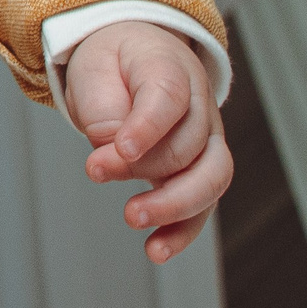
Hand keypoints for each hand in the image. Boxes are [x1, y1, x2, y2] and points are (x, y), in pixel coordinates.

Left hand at [65, 20, 232, 262]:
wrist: (134, 57)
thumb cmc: (114, 63)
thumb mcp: (94, 69)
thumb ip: (103, 107)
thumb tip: (111, 149)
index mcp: (171, 69)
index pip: (168, 98)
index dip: (147, 125)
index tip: (120, 147)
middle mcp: (199, 107)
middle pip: (187, 144)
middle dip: (142, 166)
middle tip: (96, 171)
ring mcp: (206, 141)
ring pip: (211, 179)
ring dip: (173, 205)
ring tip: (134, 217)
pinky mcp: (199, 172)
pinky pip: (202, 207)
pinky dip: (182, 232)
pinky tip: (156, 250)